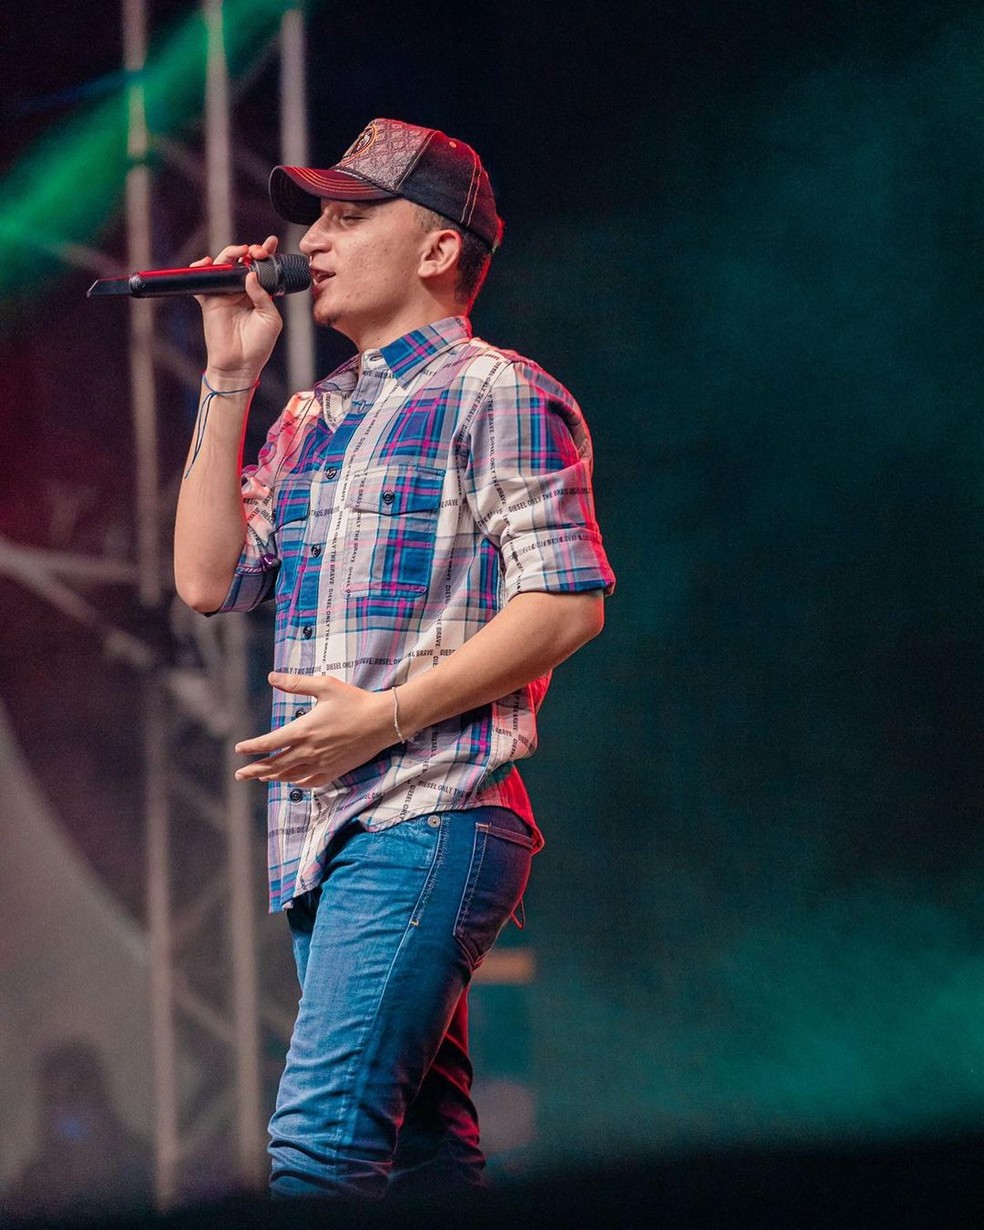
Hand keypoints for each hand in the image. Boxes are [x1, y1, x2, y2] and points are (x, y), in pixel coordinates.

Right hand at [193, 236, 285, 380]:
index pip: (262, 268)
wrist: (239, 365)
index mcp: (259, 294)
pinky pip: (201, 281)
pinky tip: (205, 263)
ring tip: (240, 252)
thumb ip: (263, 295)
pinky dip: (200, 270)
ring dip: (229, 254)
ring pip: (223, 266)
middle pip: (242, 262)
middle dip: (249, 251)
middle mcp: (241, 291)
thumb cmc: (259, 345)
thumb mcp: (271, 318)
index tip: (271, 243)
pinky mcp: (209, 301)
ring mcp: (224, 294)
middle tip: (257, 252)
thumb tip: (251, 274)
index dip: (266, 253)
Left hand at [234, 673, 395, 787]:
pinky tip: (291, 781)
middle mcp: (310, 750)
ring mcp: (323, 763)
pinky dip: (297, 783)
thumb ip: (296, 683)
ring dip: (273, 777)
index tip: (239, 749)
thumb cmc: (354, 700)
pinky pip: (311, 782)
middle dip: (255, 770)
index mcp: (304, 730)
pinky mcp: (335, 770)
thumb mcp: (325, 686)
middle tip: (240, 774)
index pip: (271, 742)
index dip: (253, 747)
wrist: (382, 721)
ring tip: (260, 777)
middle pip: (276, 765)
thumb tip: (271, 677)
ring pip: (291, 776)